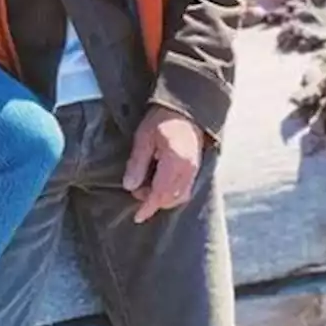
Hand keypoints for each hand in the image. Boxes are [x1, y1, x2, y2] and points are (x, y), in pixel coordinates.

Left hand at [122, 107, 203, 224]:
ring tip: (147, 186)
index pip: (161, 193)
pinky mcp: (196, 168)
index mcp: (175, 162)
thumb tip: (129, 186)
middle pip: (171, 198)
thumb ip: (137, 163)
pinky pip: (185, 189)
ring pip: (180, 196)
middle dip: (153, 201)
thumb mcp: (143, 138)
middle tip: (137, 189)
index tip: (137, 217)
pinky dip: (172, 193)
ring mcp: (195, 170)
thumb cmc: (161, 119)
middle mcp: (188, 170)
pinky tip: (160, 184)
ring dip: (163, 198)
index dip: (148, 207)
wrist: (185, 108)